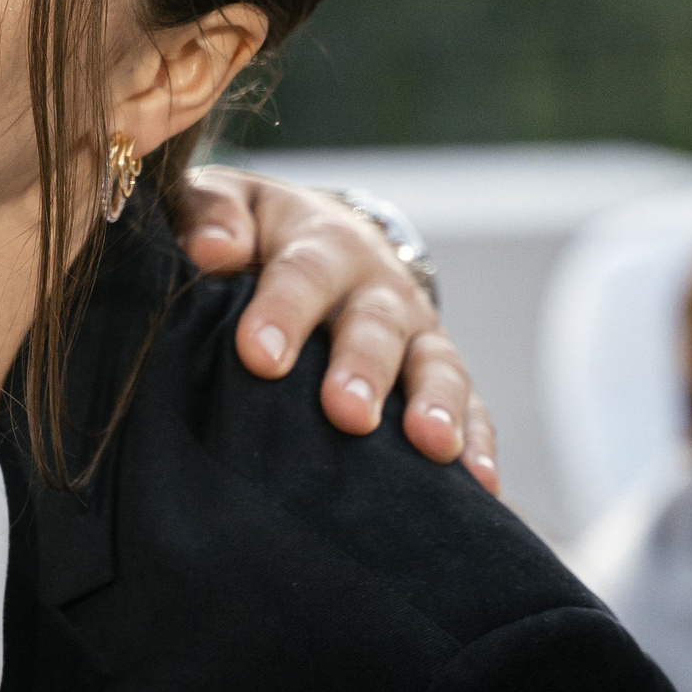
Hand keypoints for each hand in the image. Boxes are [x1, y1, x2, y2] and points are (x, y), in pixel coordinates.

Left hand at [175, 167, 497, 494]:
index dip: (282, 313)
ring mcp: (416, 333)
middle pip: (375, 327)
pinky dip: (479, 445)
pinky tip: (480, 487)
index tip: (258, 356)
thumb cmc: (256, 229)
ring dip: (436, 406)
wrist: (321, 236)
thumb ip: (211, 213)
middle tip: (347, 413)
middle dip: (364, 370)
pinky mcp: (436, 374)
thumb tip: (211, 250)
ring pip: (436, 367)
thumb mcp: (230, 204)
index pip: (302, 275)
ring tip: (433, 447)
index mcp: (322, 245)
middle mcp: (379, 288)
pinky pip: (472, 408)